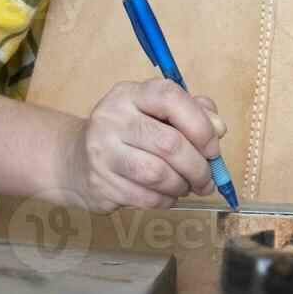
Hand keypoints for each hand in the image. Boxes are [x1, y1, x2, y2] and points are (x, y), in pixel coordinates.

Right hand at [61, 78, 226, 213]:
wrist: (74, 158)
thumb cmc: (128, 132)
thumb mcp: (156, 111)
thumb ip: (193, 112)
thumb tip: (218, 129)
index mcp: (131, 93)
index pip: (170, 98)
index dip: (200, 124)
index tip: (213, 147)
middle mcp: (112, 118)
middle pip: (169, 143)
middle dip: (198, 166)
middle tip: (207, 178)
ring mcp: (101, 152)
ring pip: (159, 174)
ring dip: (183, 185)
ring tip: (187, 186)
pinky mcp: (99, 184)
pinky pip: (146, 198)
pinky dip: (166, 200)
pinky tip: (167, 194)